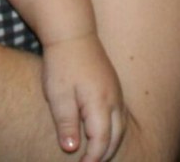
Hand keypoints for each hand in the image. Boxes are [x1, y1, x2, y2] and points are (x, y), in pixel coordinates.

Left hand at [41, 32, 124, 161]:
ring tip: (97, 155)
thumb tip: (71, 149)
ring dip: (111, 143)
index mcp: (100, 103)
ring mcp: (116, 91)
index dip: (92, 158)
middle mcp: (114, 99)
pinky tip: (103, 132)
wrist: (71, 31)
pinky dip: (113, 129)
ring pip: (121, 127)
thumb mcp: (58, 94)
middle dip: (105, 155)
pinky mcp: (113, 84)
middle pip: (116, 137)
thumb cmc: (61, 62)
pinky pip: (119, 114)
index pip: (101, 141)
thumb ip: (66, 122)